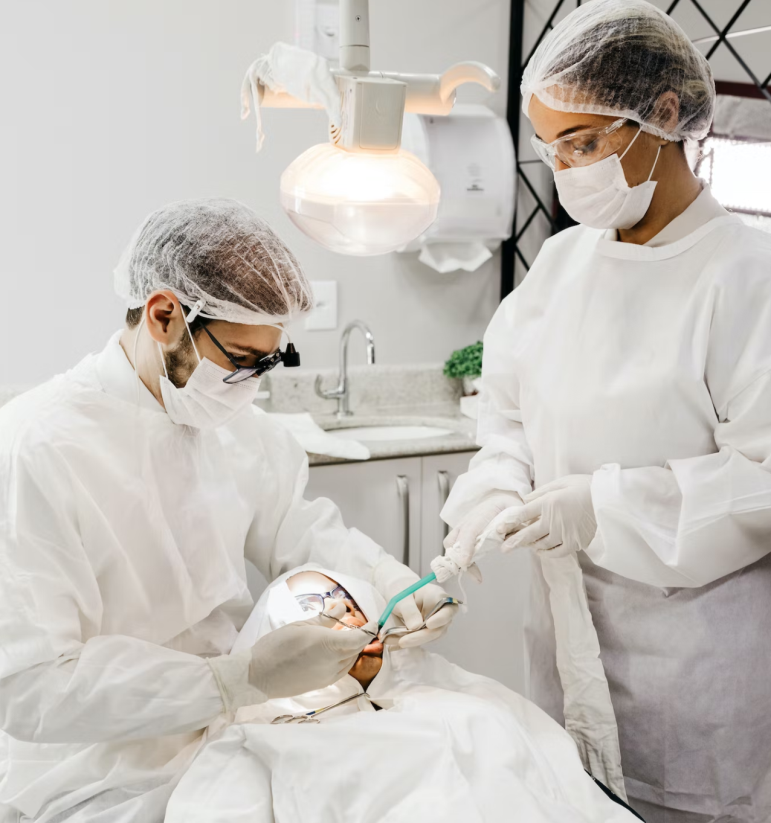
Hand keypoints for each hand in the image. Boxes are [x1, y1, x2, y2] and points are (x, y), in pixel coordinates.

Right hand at [247, 615, 371, 698]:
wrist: (259, 675)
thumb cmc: (278, 645)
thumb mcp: (302, 625)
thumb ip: (325, 618)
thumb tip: (341, 607)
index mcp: (330, 645)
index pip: (360, 638)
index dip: (370, 630)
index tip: (374, 622)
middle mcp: (334, 663)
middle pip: (356, 649)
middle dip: (360, 638)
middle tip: (357, 625)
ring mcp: (328, 677)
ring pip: (349, 661)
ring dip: (352, 649)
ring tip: (344, 636)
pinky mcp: (321, 685)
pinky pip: (340, 671)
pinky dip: (343, 660)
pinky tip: (334, 652)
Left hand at [373, 558, 457, 648]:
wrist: (396, 592)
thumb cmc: (401, 588)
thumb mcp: (402, 597)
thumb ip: (409, 610)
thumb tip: (415, 627)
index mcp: (437, 596)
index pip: (448, 609)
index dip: (441, 619)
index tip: (428, 625)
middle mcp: (440, 611)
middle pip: (438, 628)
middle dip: (421, 637)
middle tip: (402, 641)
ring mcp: (435, 623)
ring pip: (429, 637)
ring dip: (412, 642)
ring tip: (393, 641)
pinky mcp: (426, 631)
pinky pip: (419, 640)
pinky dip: (408, 643)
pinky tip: (394, 645)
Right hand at [442, 493, 522, 573]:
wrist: (501, 498)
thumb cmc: (509, 506)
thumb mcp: (516, 512)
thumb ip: (512, 524)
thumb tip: (505, 536)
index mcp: (483, 513)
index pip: (469, 530)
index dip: (466, 546)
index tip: (465, 562)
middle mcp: (468, 520)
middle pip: (453, 540)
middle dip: (458, 559)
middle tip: (475, 575)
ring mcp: (463, 526)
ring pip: (451, 544)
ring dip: (458, 561)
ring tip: (475, 575)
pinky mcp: (462, 533)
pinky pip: (455, 547)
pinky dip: (460, 559)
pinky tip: (474, 570)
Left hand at [485, 475, 595, 556]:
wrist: (608, 499)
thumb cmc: (584, 486)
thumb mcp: (560, 482)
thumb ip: (540, 492)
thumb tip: (524, 500)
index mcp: (549, 502)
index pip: (523, 514)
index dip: (509, 522)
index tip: (499, 529)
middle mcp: (554, 520)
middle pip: (529, 534)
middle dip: (514, 542)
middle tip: (503, 548)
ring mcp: (565, 533)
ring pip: (541, 544)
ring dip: (531, 545)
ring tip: (524, 545)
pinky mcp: (575, 542)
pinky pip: (557, 552)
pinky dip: (547, 553)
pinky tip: (540, 551)